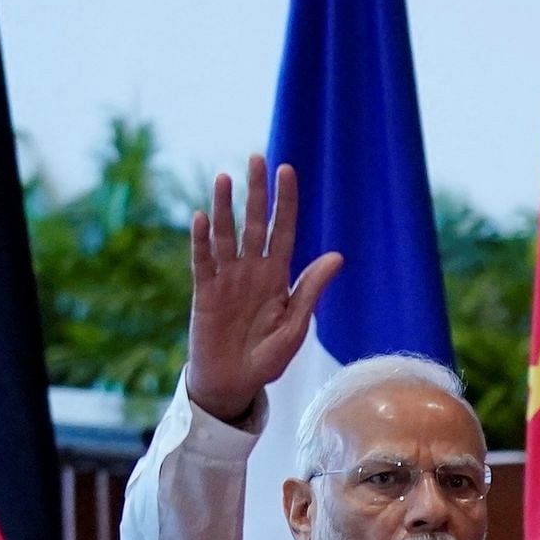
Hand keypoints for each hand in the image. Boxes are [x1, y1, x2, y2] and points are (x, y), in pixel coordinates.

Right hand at [184, 155, 343, 427]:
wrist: (235, 382)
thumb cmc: (268, 356)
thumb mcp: (296, 324)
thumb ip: (311, 289)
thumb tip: (337, 257)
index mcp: (278, 276)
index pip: (284, 230)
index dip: (286, 201)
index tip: (287, 170)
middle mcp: (252, 270)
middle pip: (255, 223)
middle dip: (256, 192)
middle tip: (255, 157)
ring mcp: (227, 278)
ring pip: (226, 235)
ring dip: (224, 207)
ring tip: (224, 178)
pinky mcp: (205, 292)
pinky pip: (203, 261)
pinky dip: (202, 240)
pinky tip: (202, 217)